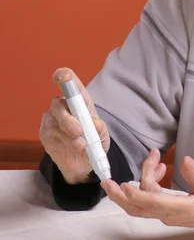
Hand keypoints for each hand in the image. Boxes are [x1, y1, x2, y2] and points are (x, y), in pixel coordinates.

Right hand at [39, 67, 109, 183]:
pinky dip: (62, 142)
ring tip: (81, 145)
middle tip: (78, 131)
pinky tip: (72, 147)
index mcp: (80, 101)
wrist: (85, 162)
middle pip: (59, 105)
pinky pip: (49, 134)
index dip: (65, 77)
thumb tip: (95, 124)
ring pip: (54, 122)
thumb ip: (99, 129)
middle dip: (68, 119)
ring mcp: (52, 120)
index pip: (71, 84)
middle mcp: (64, 107)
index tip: (63, 77)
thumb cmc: (94, 141)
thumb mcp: (102, 135)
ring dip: (67, 135)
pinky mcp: (45, 133)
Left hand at [102, 154, 193, 234]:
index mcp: (182, 209)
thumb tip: (185, 161)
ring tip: (154, 158)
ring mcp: (169, 213)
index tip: (123, 186)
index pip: (153, 203)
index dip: (136, 195)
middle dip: (121, 196)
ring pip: (144, 202)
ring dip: (142, 179)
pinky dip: (150, 183)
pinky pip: (152, 199)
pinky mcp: (170, 210)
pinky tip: (160, 170)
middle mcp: (170, 214)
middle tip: (109, 182)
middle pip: (138, 208)